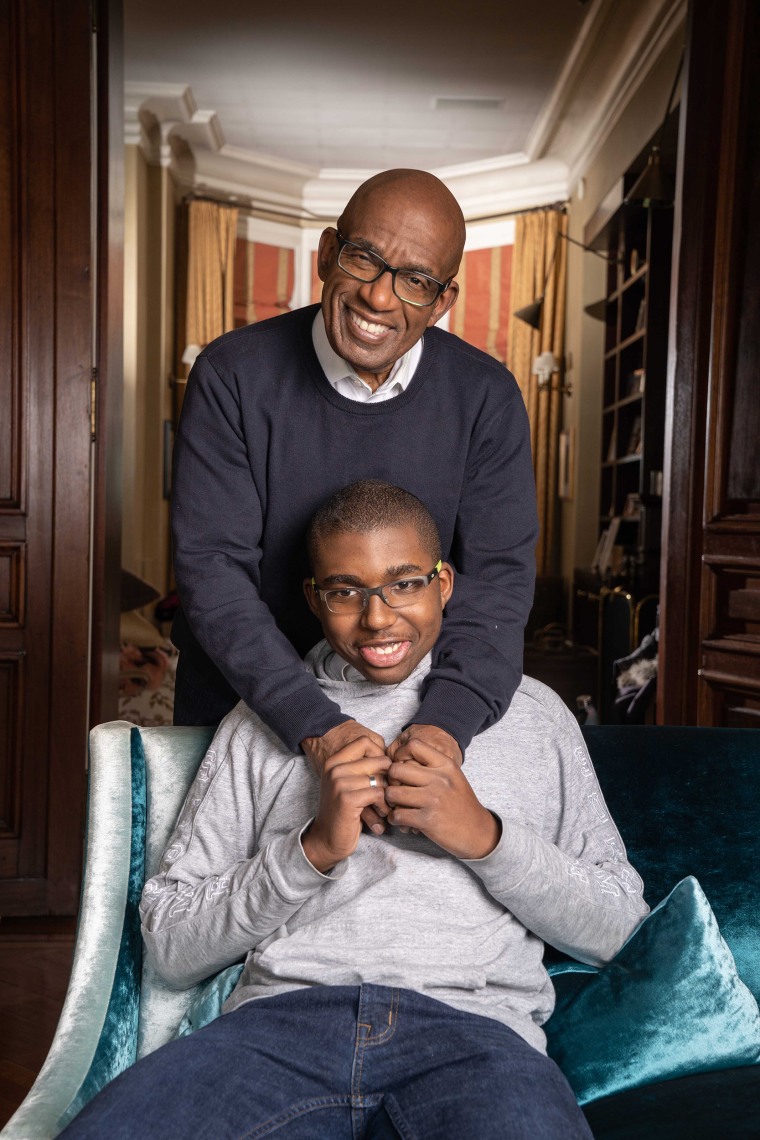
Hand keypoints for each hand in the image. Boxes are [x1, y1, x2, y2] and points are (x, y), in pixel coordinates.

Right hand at [301, 720, 388, 834]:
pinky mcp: (347, 798)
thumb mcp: (348, 785)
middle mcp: (334, 768)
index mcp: (334, 761)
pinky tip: (380, 815)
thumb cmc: (344, 812)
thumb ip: (363, 768)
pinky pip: (379, 793)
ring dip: (387, 796)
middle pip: (379, 761)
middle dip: (388, 779)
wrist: (326, 840)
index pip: (365, 742)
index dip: (380, 756)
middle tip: (386, 796)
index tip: (382, 775)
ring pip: (381, 779)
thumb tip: (392, 757)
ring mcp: (339, 782)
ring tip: (383, 808)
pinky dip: (384, 806)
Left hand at [386, 725, 461, 832]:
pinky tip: (401, 820)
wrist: (478, 831)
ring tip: (396, 806)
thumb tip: (399, 760)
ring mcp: (433, 799)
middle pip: (396, 769)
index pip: (414, 745)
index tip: (401, 768)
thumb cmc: (460, 803)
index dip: (400, 754)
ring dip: (390, 802)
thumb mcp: (452, 777)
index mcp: (446, 765)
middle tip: (395, 789)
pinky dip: (395, 819)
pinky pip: (397, 815)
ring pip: (392, 793)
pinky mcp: (427, 820)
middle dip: (391, 781)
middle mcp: (439, 779)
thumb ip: (431, 767)